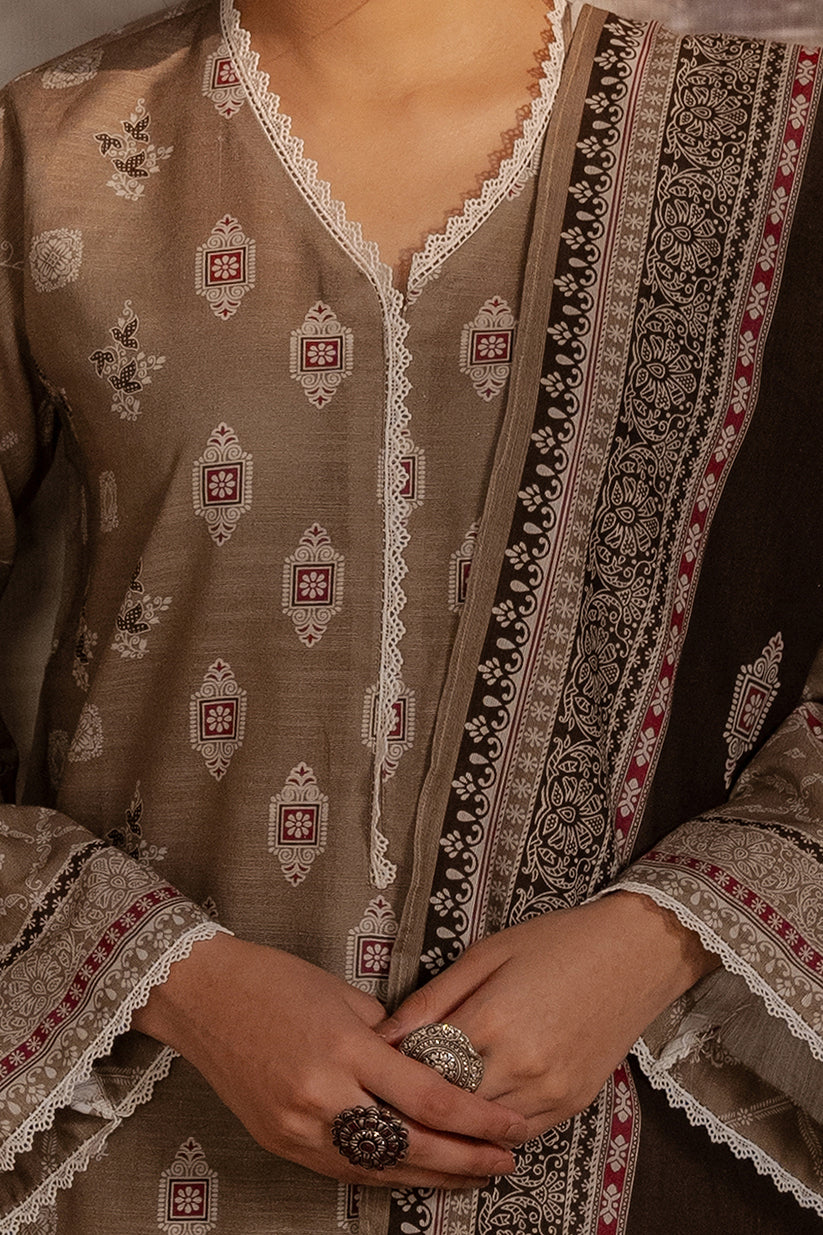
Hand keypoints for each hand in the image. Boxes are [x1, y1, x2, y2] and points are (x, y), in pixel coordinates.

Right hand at [132, 933, 525, 1187]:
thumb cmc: (272, 981)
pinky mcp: (281, 1142)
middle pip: (411, 1144)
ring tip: (474, 1173)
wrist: (200, 996)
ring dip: (432, 1175)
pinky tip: (416, 1172)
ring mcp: (298, 1126)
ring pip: (379, 1168)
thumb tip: (425, 1064)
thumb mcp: (341, 995)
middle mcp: (322, 1095)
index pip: (428, 1097)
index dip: (478, 1118)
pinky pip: (345, 1168)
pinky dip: (385, 1173)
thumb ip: (388, 1035)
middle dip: (466, 1158)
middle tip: (507, 1159)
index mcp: (344, 1047)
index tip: (514, 1124)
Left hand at [380, 892, 718, 1140]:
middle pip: (448, 1104)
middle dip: (420, 1097)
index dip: (396, 1068)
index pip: (422, 1067)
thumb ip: (431, 999)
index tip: (379, 1064)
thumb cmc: (555, 942)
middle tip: (399, 1088)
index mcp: (491, 1020)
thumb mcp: (484, 955)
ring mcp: (548, 1090)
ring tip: (437, 1097)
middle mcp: (519, 1065)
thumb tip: (384, 1035)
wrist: (633, 953)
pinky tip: (481, 1103)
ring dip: (456, 1117)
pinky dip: (494, 1122)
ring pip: (481, 1127)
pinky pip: (519, 1131)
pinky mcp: (571, 1103)